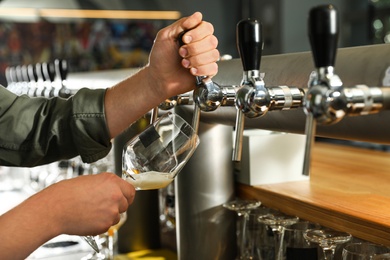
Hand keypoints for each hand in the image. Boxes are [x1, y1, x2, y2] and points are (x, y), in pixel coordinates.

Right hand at [0, 172, 134, 258]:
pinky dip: (100, 224)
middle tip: (102, 206)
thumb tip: (113, 190)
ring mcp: (112, 211)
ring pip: (117, 216)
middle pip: (126, 204)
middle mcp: (115, 195)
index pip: (130, 190)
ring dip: (108, 216)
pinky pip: (107, 226)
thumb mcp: (90, 180)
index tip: (123, 198)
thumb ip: (106, 185)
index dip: (126, 195)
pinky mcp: (105, 224)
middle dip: (117, 206)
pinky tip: (88, 218)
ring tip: (91, 211)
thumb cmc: (66, 193)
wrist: (55, 208)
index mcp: (112, 181)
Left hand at [104, 12, 218, 137]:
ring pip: (214, 54)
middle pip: (212, 41)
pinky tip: (191, 71)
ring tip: (184, 64)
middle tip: (181, 53)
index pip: (207, 28)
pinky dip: (201, 70)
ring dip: (196, 60)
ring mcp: (205, 59)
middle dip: (194, 48)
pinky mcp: (207, 72)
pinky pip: (213, 68)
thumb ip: (181, 24)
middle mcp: (201, 45)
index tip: (184, 39)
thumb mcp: (165, 36)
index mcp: (193, 34)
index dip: (197, 33)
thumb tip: (198, 16)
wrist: (159, 79)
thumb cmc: (160, 58)